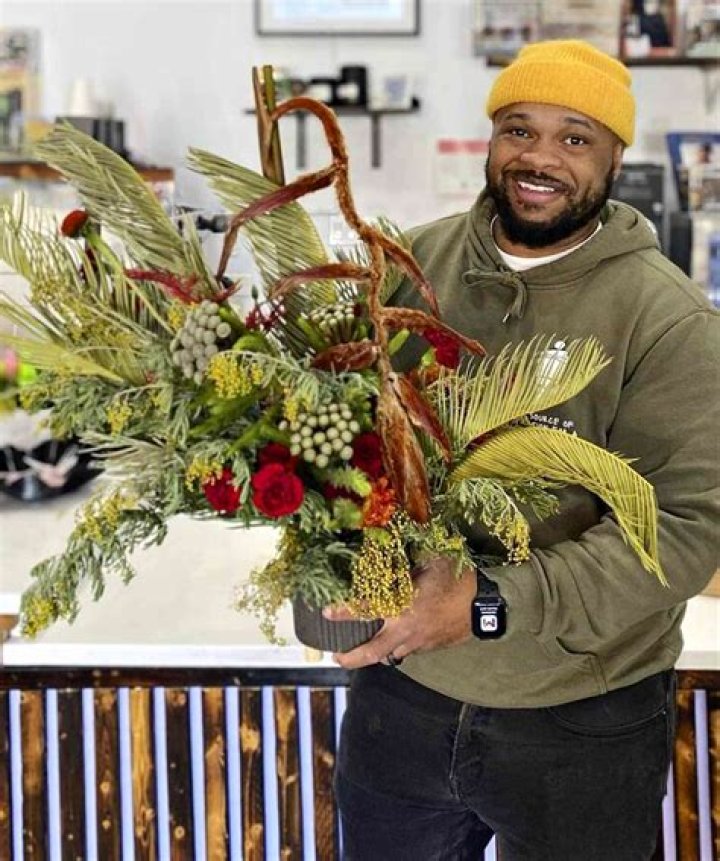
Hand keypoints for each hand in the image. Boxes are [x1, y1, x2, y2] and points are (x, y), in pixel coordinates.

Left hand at [324, 556, 475, 669]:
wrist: (484, 606)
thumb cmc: (457, 579)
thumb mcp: (432, 560)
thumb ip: (409, 557)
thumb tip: (392, 539)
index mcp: (401, 606)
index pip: (364, 610)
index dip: (343, 612)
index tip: (326, 612)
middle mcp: (404, 629)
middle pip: (371, 652)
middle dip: (351, 658)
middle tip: (336, 657)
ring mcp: (417, 643)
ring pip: (390, 655)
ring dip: (377, 653)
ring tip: (366, 649)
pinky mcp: (429, 648)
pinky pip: (408, 651)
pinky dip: (399, 647)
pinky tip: (398, 637)